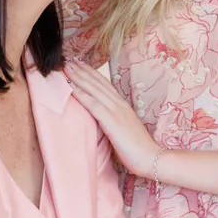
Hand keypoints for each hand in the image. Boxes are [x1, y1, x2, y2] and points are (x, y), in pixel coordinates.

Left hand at [65, 61, 158, 176]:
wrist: (151, 158)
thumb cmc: (139, 150)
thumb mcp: (126, 131)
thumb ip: (116, 123)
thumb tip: (105, 122)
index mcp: (124, 106)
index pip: (106, 85)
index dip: (92, 74)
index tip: (81, 65)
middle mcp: (120, 104)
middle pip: (98, 82)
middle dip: (83, 70)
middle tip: (69, 59)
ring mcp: (116, 111)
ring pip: (94, 89)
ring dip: (78, 77)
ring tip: (66, 66)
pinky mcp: (112, 121)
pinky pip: (93, 104)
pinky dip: (80, 93)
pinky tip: (70, 87)